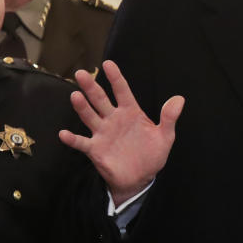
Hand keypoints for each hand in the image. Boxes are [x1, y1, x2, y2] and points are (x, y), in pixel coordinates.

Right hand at [59, 60, 184, 204]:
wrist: (141, 178)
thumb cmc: (152, 154)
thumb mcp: (165, 136)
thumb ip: (169, 118)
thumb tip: (179, 99)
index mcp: (131, 112)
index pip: (122, 91)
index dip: (116, 77)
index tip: (108, 64)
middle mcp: (114, 119)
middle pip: (101, 99)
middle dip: (92, 87)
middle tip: (82, 73)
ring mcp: (103, 133)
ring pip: (90, 116)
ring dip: (82, 107)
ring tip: (75, 95)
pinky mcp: (96, 149)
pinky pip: (82, 143)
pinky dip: (73, 139)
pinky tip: (64, 134)